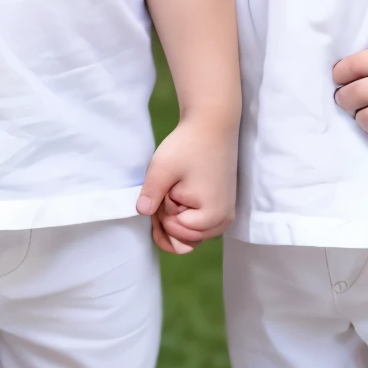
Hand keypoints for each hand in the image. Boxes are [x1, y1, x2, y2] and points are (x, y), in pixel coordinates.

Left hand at [136, 117, 236, 254]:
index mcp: (213, 215)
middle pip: (184, 242)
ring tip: (170, 194)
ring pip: (190, 237)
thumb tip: (142, 212)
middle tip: (167, 192)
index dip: (163, 214)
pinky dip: (184, 218)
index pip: (176, 233)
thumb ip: (150, 195)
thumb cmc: (188, 145)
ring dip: (175, 221)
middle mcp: (223, 221)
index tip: (166, 190)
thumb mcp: (162, 169)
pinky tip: (176, 197)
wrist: (212, 125)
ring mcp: (225, 216)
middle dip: (168, 221)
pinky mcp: (222, 208)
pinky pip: (198, 228)